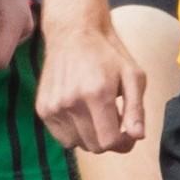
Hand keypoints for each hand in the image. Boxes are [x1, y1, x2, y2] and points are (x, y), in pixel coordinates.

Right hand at [37, 16, 146, 153]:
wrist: (74, 32)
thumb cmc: (108, 54)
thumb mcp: (133, 76)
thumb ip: (136, 109)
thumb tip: (137, 136)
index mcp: (97, 94)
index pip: (109, 142)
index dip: (123, 144)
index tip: (128, 134)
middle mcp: (71, 102)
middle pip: (94, 146)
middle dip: (108, 139)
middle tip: (114, 120)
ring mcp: (54, 106)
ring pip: (77, 144)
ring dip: (91, 136)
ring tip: (96, 114)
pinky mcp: (43, 108)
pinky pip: (62, 137)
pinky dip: (74, 132)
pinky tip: (81, 112)